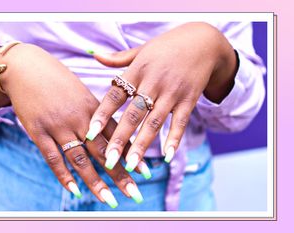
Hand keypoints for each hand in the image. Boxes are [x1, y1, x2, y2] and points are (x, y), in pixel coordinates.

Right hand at [0, 43, 146, 206]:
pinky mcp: (38, 131)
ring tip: (109, 200)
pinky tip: (75, 190)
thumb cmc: (56, 79)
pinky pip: (53, 158)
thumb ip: (93, 112)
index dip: (131, 154)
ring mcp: (58, 126)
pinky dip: (64, 176)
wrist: (25, 67)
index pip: (116, 135)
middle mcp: (79, 119)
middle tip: (135, 194)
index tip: (145, 172)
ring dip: (96, 182)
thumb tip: (108, 131)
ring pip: (81, 159)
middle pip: (103, 151)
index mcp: (93, 107)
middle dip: (121, 174)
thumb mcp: (80, 92)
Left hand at [86, 22, 237, 170]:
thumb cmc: (166, 47)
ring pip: (154, 122)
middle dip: (120, 139)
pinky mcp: (189, 99)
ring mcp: (172, 92)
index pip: (115, 96)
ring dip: (142, 145)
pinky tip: (167, 156)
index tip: (89, 134)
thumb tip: (95, 55)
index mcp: (137, 71)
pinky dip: (174, 139)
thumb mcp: (141, 50)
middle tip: (108, 160)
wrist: (203, 41)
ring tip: (131, 165)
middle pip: (133, 115)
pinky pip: (180, 122)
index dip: (102, 115)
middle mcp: (153, 83)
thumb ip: (118, 58)